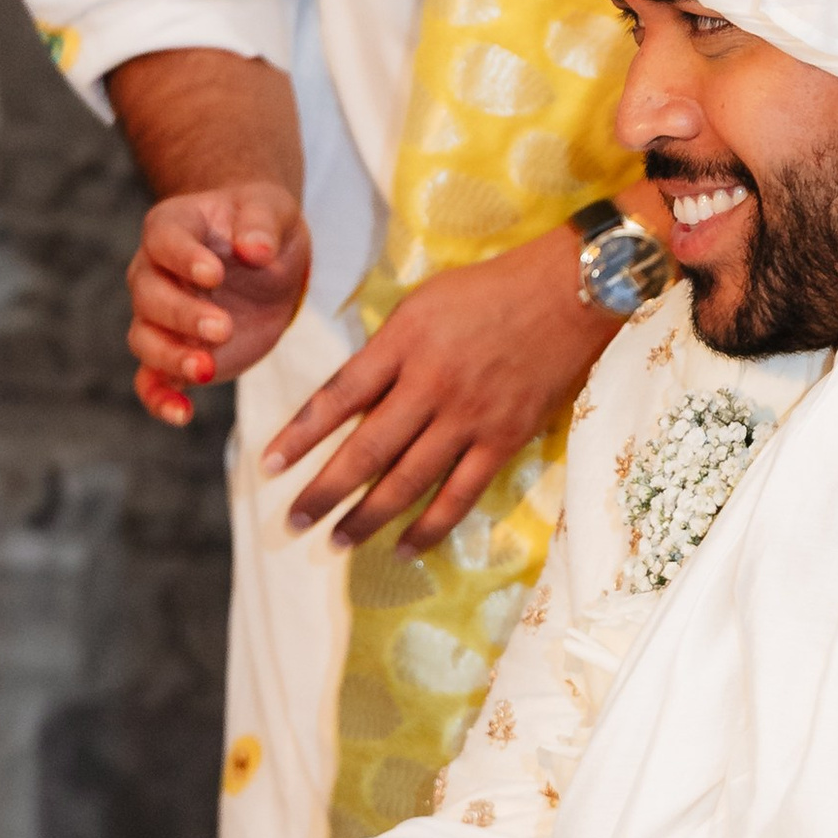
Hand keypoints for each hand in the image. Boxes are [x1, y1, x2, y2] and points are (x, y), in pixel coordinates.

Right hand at [128, 179, 312, 424]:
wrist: (262, 260)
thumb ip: (262, 224)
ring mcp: (158, 317)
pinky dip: (159, 399)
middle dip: (182, 315)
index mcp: (173, 228)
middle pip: (148, 295)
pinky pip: (150, 380)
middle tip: (222, 328)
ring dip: (170, 357)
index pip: (164, 240)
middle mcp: (153, 272)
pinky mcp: (174, 353)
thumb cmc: (262, 225)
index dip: (183, 259)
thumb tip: (256, 250)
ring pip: (144, 339)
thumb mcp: (273, 210)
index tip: (213, 275)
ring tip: (206, 370)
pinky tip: (182, 414)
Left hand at [266, 229, 620, 552]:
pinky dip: (429, 527)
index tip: (269, 465)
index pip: (337, 397)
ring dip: (366, 517)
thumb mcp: (423, 304)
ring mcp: (468, 417)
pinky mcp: (504, 440)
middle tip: (293, 522)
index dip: (299, 435)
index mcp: (403, 343)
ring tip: (336, 540)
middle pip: (365, 451)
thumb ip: (387, 352)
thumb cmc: (491, 289)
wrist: (569, 291)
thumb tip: (353, 402)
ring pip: (407, 482)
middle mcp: (431, 385)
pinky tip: (403, 547)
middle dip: (323, 491)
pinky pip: (460, 495)